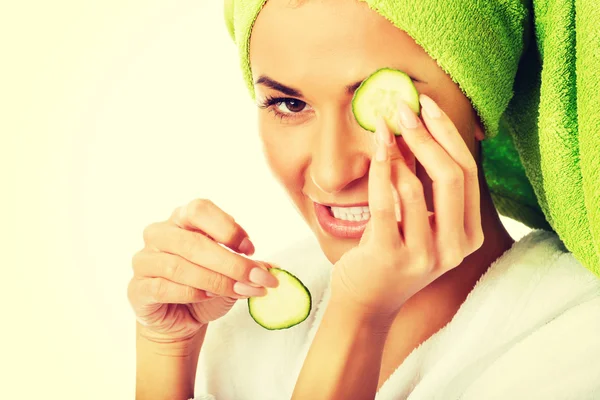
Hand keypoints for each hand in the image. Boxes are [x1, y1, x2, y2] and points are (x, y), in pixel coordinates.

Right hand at [127, 198, 278, 342]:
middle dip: (231, 263)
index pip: (200, 210)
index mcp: (182, 219)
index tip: (251, 249)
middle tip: (258, 278)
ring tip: (241, 291)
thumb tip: (272, 268)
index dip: (227, 228)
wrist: (180, 320)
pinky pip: (164, 287)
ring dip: (216, 281)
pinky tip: (207, 297)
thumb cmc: (206, 288)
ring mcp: (145, 260)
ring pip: (180, 266)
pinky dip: (191, 293)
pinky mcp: (138, 288)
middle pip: (194, 242)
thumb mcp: (233, 273)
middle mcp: (160, 234)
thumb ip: (249, 266)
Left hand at [330, 95, 484, 316]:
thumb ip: (419, 180)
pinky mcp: (392, 257)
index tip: (427, 106)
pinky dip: (381, 170)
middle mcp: (455, 248)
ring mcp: (425, 255)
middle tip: (403, 108)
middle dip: (427, 134)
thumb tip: (413, 127)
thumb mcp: (414, 218)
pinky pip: (386, 203)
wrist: (366, 301)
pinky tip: (376, 149)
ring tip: (382, 128)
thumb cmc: (391, 254)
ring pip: (416, 187)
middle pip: (451, 176)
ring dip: (397, 150)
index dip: (448, 134)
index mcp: (468, 235)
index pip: (467, 173)